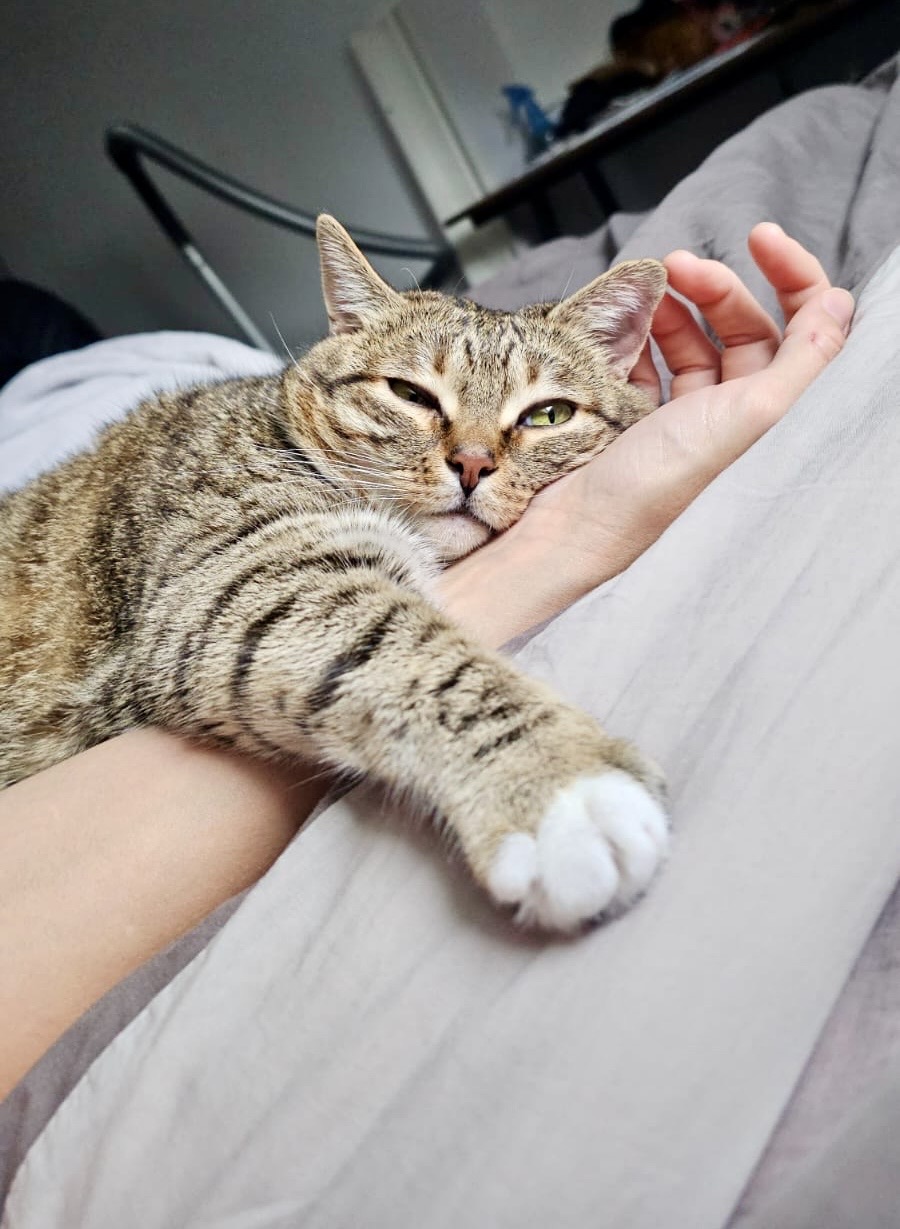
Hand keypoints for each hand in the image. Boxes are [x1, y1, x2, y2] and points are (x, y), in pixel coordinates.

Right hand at [439, 225, 853, 646]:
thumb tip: (839, 304)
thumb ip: (804, 360)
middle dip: (714, 286)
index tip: (758, 236)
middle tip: (674, 263)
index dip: (794, 274)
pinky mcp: (643, 425)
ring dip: (672, 310)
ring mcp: (688, 422)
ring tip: (637, 298)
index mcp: (773, 416)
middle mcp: (736, 418)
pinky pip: (651, 367)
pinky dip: (638, 343)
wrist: (575, 530)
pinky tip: (620, 336)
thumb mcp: (747, 418)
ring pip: (695, 343)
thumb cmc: (657, 488)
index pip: (809, 328)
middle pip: (745, 327)